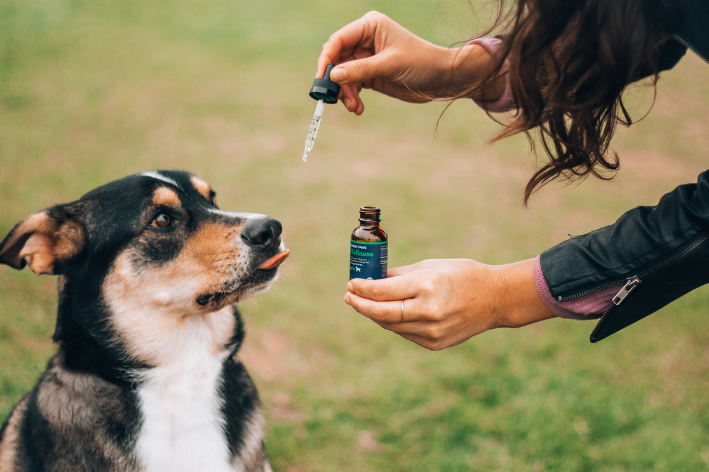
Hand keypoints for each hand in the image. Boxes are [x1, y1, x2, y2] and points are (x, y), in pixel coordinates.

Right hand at [316, 11, 505, 114]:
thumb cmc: (421, 62)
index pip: (338, 40)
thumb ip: (360, 70)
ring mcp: (366, 58)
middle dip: (336, 80)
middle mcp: (364, 40)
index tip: (322, 79)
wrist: (442, 78)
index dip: (327, 59)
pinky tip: (358, 108)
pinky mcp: (370, 74)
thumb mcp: (390, 65)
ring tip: (354, 107)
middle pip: (337, 59)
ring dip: (345, 93)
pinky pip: (352, 85)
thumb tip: (334, 75)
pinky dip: (352, 97)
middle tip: (336, 98)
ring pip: (342, 76)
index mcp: (369, 26)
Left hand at [344, 258, 554, 349]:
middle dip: (360, 305)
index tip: (351, 284)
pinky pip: (404, 333)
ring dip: (374, 315)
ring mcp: (432, 331)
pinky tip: (387, 314)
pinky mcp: (434, 343)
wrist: (496, 299)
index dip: (362, 290)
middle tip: (349, 296)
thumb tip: (373, 279)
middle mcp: (428, 311)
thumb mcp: (431, 265)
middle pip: (381, 313)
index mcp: (427, 286)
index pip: (383, 292)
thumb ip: (400, 275)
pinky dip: (393, 323)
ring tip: (364, 304)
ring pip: (391, 325)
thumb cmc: (462, 274)